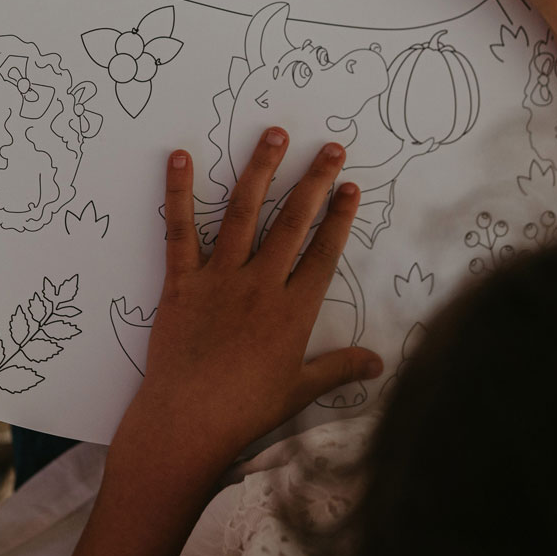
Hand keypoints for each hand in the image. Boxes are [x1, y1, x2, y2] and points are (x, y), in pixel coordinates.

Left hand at [118, 130, 382, 472]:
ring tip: (275, 134)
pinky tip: (180, 156)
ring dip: (261, 170)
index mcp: (293, 310)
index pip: (323, 253)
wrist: (187, 421)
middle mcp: (260, 284)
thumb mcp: (299, 390)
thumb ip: (339, 368)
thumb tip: (379, 364)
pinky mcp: (181, 280)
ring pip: (243, 212)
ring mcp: (220, 278)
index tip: (351, 186)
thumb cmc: (244, 410)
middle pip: (293, 222)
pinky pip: (179, 229)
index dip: (339, 217)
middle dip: (314, 181)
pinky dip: (178, 191)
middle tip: (330, 148)